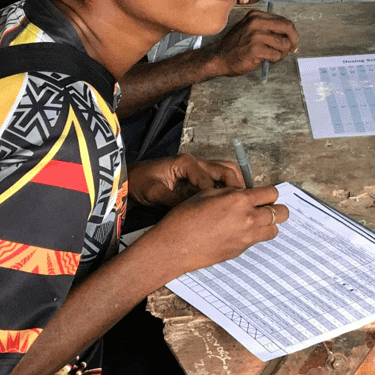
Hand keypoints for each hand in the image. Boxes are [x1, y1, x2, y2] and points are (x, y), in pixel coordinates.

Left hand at [127, 154, 243, 206]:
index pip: (209, 180)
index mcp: (186, 163)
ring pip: (226, 172)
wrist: (131, 181)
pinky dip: (228, 189)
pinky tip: (231, 203)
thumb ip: (174, 200)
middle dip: (236, 186)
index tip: (223, 212)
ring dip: (235, 186)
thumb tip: (193, 210)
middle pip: (226, 170)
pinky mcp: (198, 176)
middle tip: (242, 204)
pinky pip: (219, 179)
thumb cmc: (140, 183)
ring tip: (241, 203)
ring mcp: (198, 168)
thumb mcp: (155, 193)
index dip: (216, 197)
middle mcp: (196, 162)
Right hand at [137, 185, 288, 278]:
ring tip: (253, 220)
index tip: (263, 194)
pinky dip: (254, 234)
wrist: (175, 246)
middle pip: (281, 213)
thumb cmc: (185, 218)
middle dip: (275, 208)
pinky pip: (257, 240)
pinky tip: (238, 231)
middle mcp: (248, 219)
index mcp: (240, 200)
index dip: (268, 192)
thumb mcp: (208, 193)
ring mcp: (246, 237)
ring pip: (274, 230)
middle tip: (264, 207)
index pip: (272, 193)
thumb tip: (243, 193)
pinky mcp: (240, 250)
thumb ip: (231, 192)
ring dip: (268, 223)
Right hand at [204, 10, 298, 77]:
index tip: (293, 41)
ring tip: (273, 56)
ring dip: (282, 53)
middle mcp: (256, 22)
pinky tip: (267, 60)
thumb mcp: (250, 29)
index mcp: (256, 15)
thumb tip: (291, 36)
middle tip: (292, 49)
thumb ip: (268, 29)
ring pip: (283, 44)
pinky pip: (276, 55)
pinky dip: (275, 60)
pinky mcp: (255, 49)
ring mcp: (255, 35)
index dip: (292, 32)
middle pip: (287, 28)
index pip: (283, 21)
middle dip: (293, 40)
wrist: (219, 58)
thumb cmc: (236, 46)